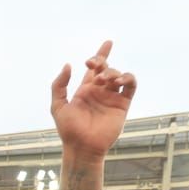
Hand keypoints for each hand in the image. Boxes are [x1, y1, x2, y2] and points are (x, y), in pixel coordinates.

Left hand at [50, 40, 135, 158]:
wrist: (82, 146)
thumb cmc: (68, 129)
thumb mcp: (58, 105)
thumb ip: (59, 85)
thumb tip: (69, 65)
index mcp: (85, 89)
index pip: (95, 67)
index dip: (102, 54)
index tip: (108, 43)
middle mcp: (100, 92)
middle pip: (107, 68)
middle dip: (102, 61)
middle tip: (94, 66)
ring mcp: (112, 97)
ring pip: (119, 75)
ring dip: (113, 72)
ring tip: (104, 80)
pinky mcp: (122, 105)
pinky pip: (131, 86)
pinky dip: (128, 79)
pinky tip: (118, 81)